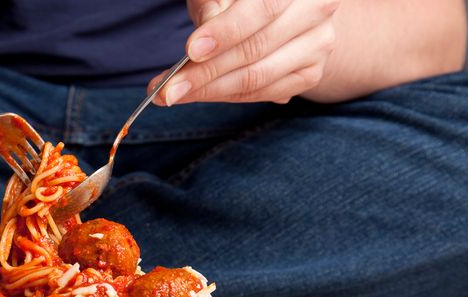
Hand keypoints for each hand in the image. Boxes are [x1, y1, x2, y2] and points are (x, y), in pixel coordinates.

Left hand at [151, 0, 339, 105]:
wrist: (282, 6)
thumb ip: (212, 2)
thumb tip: (205, 34)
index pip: (261, 9)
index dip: (225, 32)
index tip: (191, 51)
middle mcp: (317, 10)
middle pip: (256, 49)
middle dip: (205, 73)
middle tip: (167, 89)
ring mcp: (319, 45)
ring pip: (258, 78)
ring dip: (210, 91)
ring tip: (173, 94)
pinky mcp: (311, 73)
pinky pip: (263, 93)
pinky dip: (226, 97)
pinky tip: (197, 95)